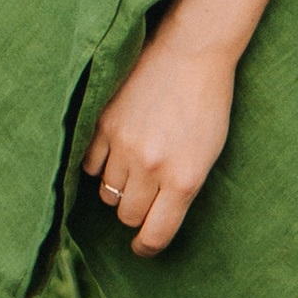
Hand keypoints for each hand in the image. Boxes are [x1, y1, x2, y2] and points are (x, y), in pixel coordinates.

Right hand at [79, 16, 235, 256]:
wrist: (191, 50)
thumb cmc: (208, 103)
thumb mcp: (208, 153)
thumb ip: (181, 188)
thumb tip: (153, 219)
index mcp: (184, 179)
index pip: (155, 235)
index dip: (146, 247)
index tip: (142, 247)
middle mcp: (152, 168)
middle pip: (128, 215)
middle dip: (136, 209)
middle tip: (145, 191)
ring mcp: (124, 145)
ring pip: (106, 193)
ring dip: (118, 186)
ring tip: (133, 164)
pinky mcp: (103, 124)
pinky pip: (88, 163)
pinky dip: (98, 162)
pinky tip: (115, 148)